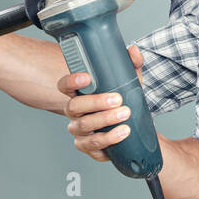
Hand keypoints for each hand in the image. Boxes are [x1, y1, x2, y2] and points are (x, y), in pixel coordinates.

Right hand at [57, 44, 144, 161]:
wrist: (134, 126)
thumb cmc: (125, 101)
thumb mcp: (129, 81)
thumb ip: (131, 64)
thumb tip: (133, 51)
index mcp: (79, 94)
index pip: (64, 86)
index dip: (71, 81)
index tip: (87, 77)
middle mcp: (75, 113)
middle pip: (74, 107)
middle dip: (97, 102)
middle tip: (118, 100)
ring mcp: (80, 131)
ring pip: (85, 127)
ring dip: (105, 121)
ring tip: (125, 115)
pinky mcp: (88, 147)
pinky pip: (93, 147)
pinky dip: (109, 141)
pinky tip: (122, 135)